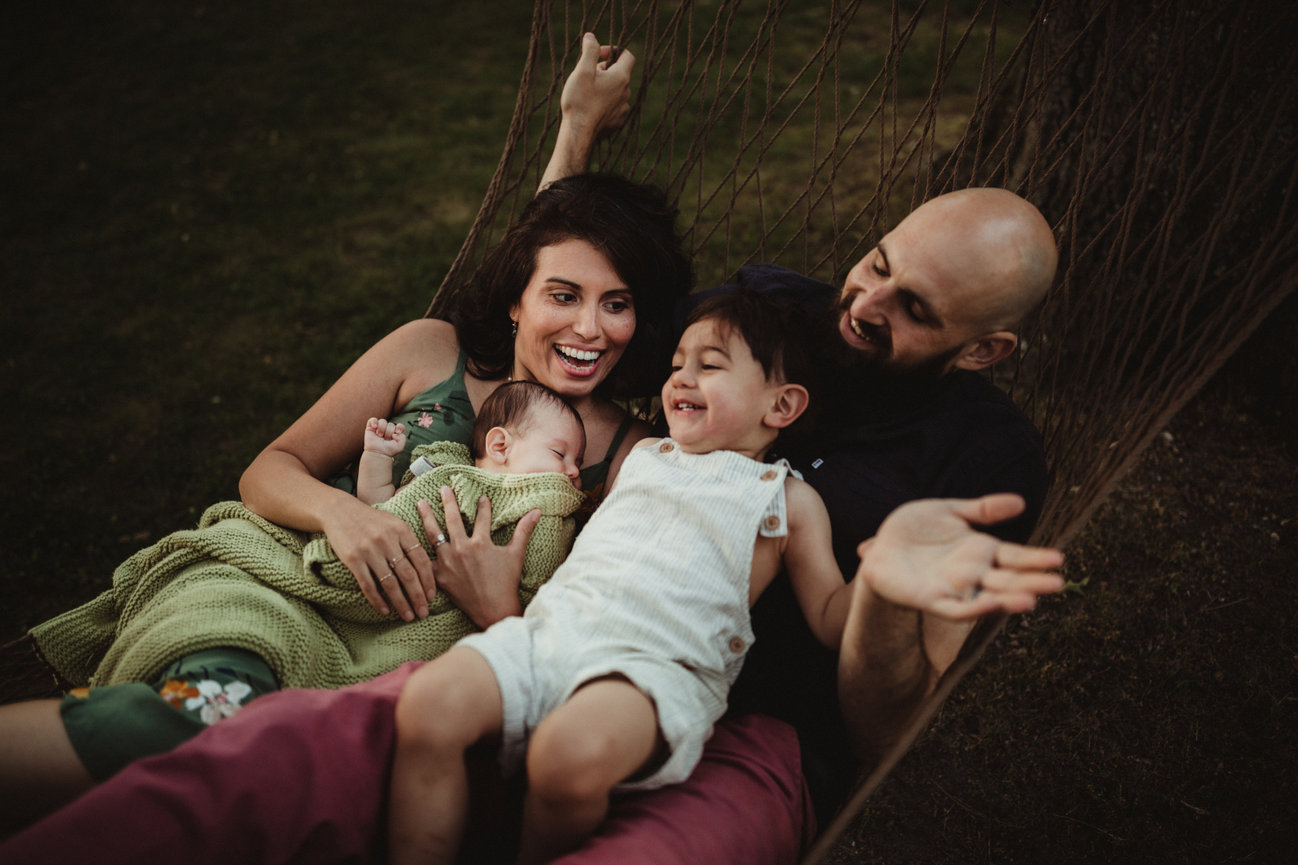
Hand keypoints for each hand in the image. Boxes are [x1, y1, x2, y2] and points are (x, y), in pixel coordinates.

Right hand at [320, 499, 435, 620]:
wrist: (338, 511)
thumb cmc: (370, 519)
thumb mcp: (393, 523)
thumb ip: (408, 541)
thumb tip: (425, 566)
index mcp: (402, 530)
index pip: (421, 559)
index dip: (428, 580)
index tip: (432, 596)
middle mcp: (387, 541)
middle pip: (408, 574)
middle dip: (418, 596)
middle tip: (424, 613)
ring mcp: (370, 551)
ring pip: (390, 583)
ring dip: (401, 603)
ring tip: (408, 616)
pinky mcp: (353, 559)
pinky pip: (368, 584)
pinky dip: (377, 600)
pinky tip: (384, 610)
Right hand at [363, 417, 405, 457]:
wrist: (378, 453)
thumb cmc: (388, 450)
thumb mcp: (400, 446)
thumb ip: (402, 437)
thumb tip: (395, 431)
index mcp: (395, 433)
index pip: (400, 426)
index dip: (400, 427)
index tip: (397, 432)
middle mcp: (388, 430)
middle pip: (391, 424)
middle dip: (389, 432)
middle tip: (386, 440)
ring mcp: (379, 428)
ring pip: (383, 421)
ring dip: (382, 429)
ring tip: (380, 436)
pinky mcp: (371, 428)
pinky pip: (372, 420)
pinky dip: (374, 422)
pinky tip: (375, 427)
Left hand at [417, 488, 541, 628]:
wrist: (493, 609)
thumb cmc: (506, 582)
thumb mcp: (516, 554)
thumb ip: (524, 530)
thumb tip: (537, 511)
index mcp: (481, 542)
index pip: (481, 517)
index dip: (482, 506)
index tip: (481, 497)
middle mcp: (462, 549)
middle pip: (452, 519)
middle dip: (449, 502)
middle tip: (443, 488)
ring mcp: (448, 562)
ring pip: (434, 534)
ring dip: (427, 517)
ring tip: (420, 503)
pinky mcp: (439, 576)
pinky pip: (425, 561)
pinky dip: (419, 551)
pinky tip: (411, 540)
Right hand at [561, 32, 634, 140]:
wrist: (578, 133)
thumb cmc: (579, 101)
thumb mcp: (582, 70)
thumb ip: (590, 51)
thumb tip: (591, 37)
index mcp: (621, 78)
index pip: (627, 56)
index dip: (613, 50)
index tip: (597, 55)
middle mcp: (626, 93)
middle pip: (619, 73)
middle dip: (604, 70)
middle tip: (586, 75)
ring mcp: (622, 109)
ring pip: (615, 91)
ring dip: (604, 87)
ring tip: (586, 93)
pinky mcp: (616, 122)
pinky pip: (613, 107)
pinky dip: (603, 103)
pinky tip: (590, 108)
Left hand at [855, 494, 1064, 620]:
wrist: (880, 546)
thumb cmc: (913, 529)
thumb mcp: (948, 510)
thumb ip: (982, 509)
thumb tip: (1021, 502)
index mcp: (981, 550)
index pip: (1015, 557)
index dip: (1035, 559)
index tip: (1058, 559)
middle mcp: (974, 573)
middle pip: (1009, 580)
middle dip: (1032, 582)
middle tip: (1058, 583)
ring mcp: (955, 588)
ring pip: (989, 598)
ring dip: (1009, 600)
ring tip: (1031, 601)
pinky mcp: (933, 600)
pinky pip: (958, 610)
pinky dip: (975, 609)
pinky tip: (992, 605)